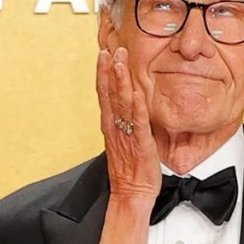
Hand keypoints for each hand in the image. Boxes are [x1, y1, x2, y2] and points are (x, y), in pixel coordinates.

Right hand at [95, 47, 160, 199]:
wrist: (131, 194)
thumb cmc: (129, 171)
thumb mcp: (124, 142)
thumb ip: (125, 123)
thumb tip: (130, 107)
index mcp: (110, 126)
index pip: (105, 94)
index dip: (103, 73)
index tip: (104, 55)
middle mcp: (114, 127)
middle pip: (109, 93)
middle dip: (109, 70)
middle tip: (111, 50)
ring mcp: (125, 134)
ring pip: (121, 102)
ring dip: (120, 80)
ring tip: (120, 61)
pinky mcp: (140, 143)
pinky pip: (138, 121)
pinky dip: (136, 106)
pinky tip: (135, 92)